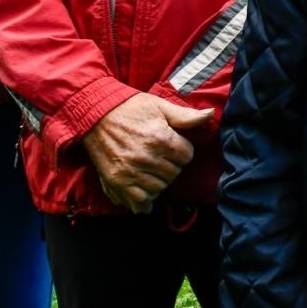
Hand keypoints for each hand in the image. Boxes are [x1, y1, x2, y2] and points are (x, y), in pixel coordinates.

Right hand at [80, 93, 212, 213]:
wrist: (96, 114)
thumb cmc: (130, 108)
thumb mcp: (160, 106)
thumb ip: (186, 116)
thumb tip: (210, 115)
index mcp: (160, 138)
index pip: (186, 157)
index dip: (182, 150)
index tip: (173, 145)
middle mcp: (146, 157)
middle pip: (174, 174)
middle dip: (171, 165)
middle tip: (160, 156)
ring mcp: (130, 171)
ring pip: (159, 188)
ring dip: (159, 181)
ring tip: (151, 169)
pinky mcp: (117, 181)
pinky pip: (139, 201)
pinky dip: (145, 199)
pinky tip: (145, 190)